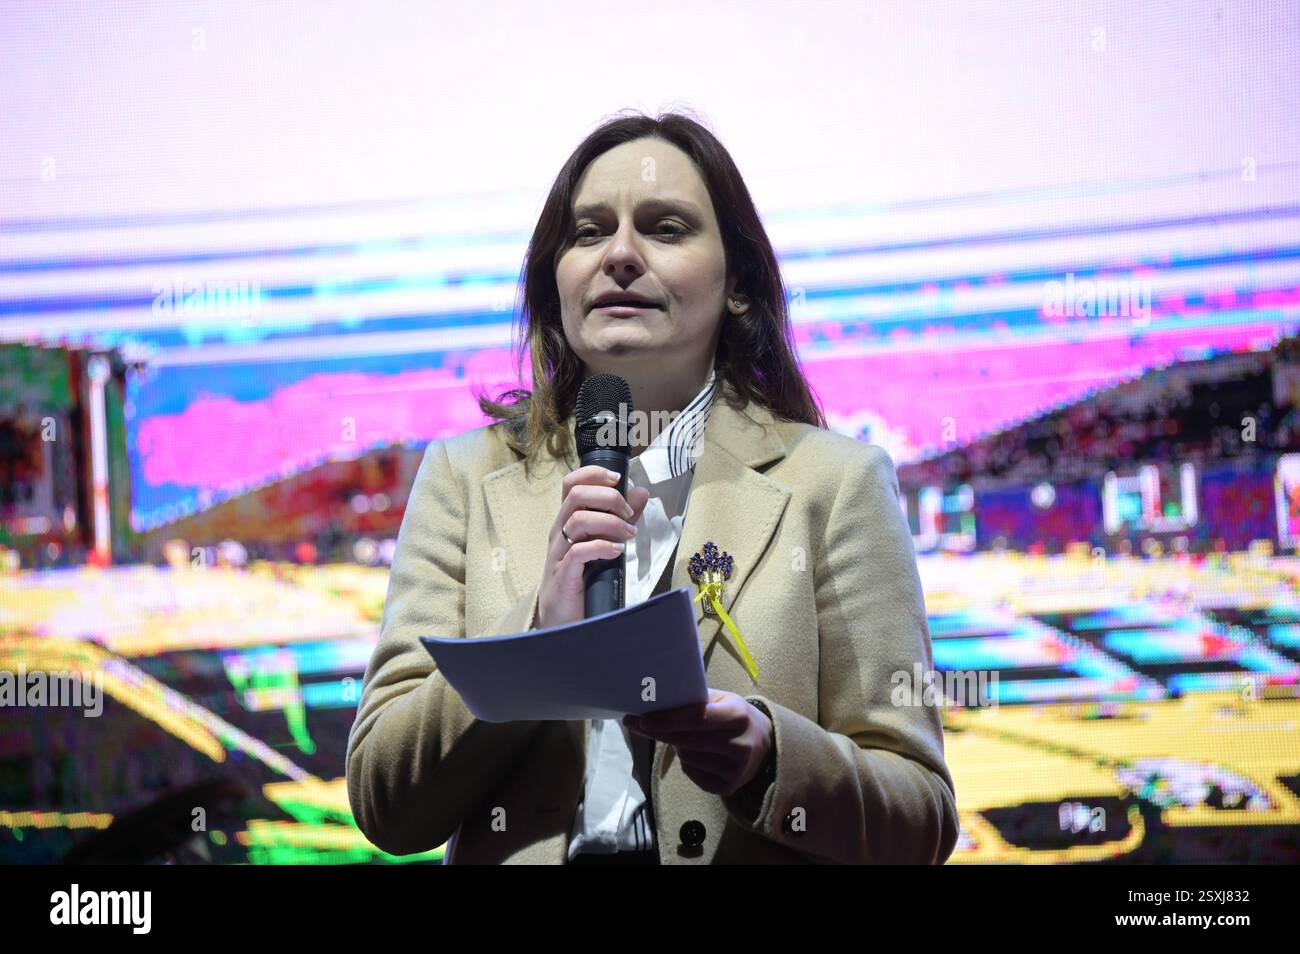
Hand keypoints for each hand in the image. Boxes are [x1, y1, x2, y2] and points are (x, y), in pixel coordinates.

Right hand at [536, 464, 649, 629]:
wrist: (563, 618)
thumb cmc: (584, 577)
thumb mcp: (606, 541)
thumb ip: (622, 517)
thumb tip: (641, 491)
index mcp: (568, 519)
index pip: (572, 483)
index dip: (594, 474)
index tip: (619, 480)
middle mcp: (560, 530)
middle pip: (576, 495)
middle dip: (609, 498)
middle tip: (628, 514)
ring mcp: (559, 551)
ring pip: (578, 520)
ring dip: (610, 523)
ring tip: (628, 535)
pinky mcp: (563, 573)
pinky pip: (579, 551)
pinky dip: (602, 547)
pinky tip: (616, 552)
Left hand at [623, 690, 772, 796]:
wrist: (765, 744)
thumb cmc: (734, 716)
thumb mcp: (722, 700)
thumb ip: (695, 699)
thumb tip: (656, 698)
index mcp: (738, 715)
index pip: (696, 718)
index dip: (667, 719)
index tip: (642, 718)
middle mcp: (739, 744)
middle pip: (686, 740)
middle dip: (659, 731)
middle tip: (637, 723)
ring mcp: (735, 768)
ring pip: (686, 756)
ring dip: (677, 745)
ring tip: (685, 737)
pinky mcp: (728, 787)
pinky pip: (692, 773)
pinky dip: (687, 762)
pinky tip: (697, 753)